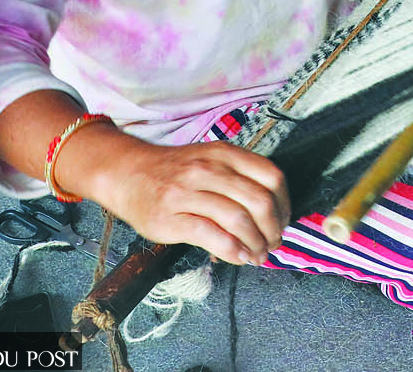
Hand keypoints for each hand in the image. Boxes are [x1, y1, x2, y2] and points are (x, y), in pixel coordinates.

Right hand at [84, 138, 290, 265]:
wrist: (128, 173)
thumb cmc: (176, 172)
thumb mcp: (212, 160)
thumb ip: (240, 179)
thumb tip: (272, 215)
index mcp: (225, 154)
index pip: (271, 177)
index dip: (284, 204)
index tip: (283, 222)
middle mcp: (209, 169)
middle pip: (259, 201)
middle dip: (273, 229)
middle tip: (273, 244)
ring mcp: (188, 192)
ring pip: (238, 219)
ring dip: (255, 244)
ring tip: (257, 255)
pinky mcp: (170, 217)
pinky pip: (212, 236)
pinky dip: (232, 250)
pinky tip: (238, 257)